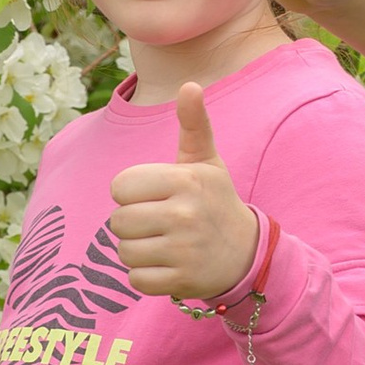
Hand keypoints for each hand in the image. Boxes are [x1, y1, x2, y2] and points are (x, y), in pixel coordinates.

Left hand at [108, 83, 259, 300]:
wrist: (247, 254)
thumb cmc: (214, 201)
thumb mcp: (206, 162)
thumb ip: (193, 125)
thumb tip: (190, 84)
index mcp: (184, 180)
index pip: (120, 186)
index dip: (131, 193)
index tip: (154, 196)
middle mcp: (184, 214)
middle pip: (118, 221)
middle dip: (132, 224)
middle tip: (158, 223)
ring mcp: (183, 250)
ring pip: (124, 252)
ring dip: (137, 251)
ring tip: (163, 244)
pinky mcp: (181, 280)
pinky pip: (135, 280)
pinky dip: (146, 276)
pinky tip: (167, 265)